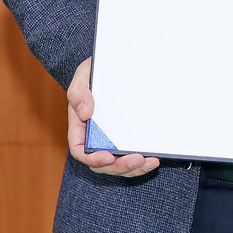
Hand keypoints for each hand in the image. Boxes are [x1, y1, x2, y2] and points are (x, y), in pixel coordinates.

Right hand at [66, 57, 159, 176]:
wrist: (117, 64)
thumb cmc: (96, 71)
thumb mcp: (84, 75)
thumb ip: (79, 92)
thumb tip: (85, 113)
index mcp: (80, 125)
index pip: (80, 150)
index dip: (92, 159)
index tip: (107, 157)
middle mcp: (95, 136)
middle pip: (102, 163)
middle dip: (119, 166)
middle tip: (136, 160)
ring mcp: (111, 138)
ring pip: (117, 164)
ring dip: (132, 169)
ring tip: (149, 162)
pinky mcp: (126, 137)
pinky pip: (130, 156)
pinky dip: (141, 163)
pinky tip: (153, 159)